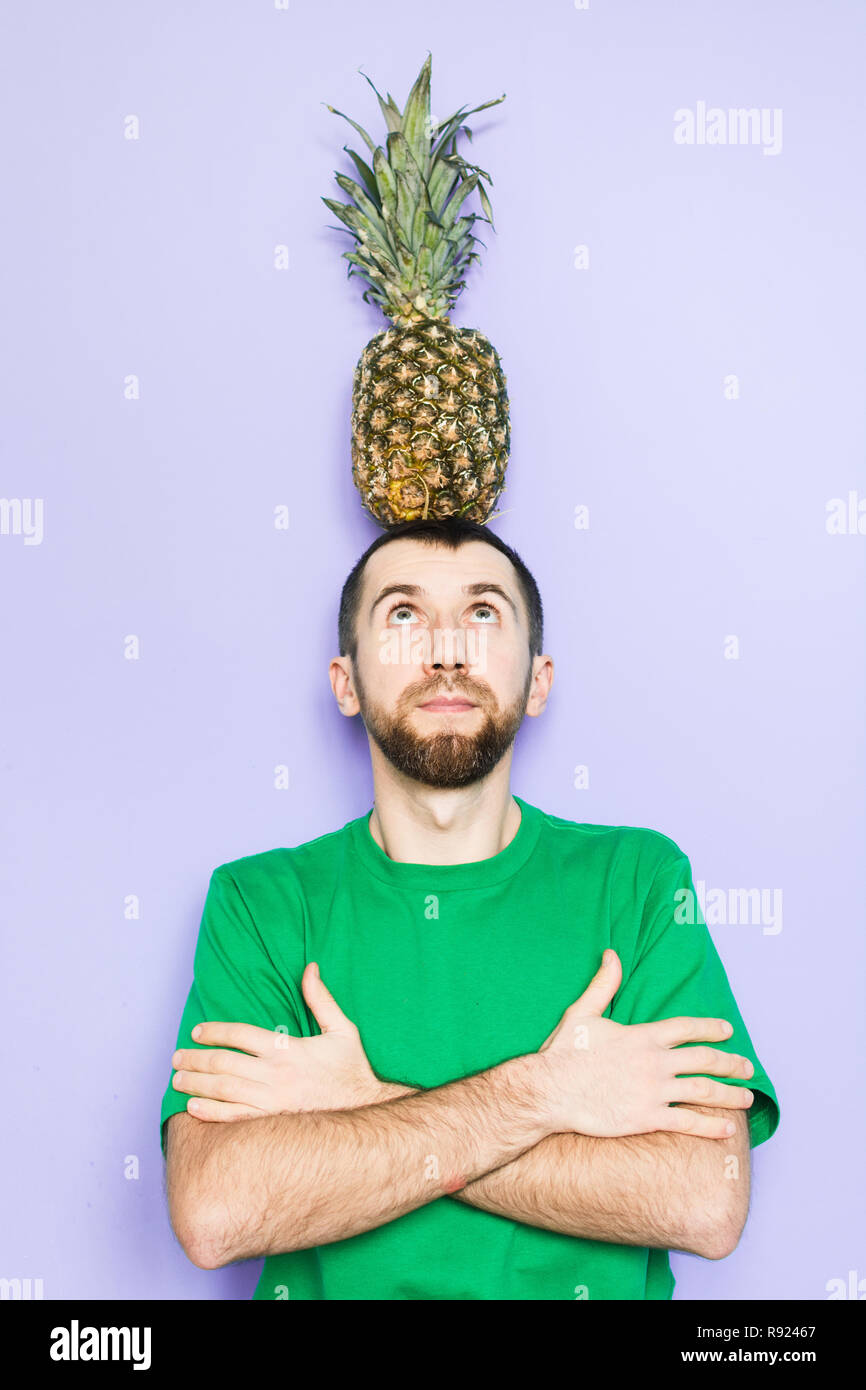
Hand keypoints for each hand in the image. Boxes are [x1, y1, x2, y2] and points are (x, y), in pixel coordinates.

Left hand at [171, 962, 389, 1120]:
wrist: (368, 1112)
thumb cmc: (354, 1071)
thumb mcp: (343, 1030)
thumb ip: (322, 999)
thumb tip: (310, 968)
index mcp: (289, 1050)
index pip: (242, 1035)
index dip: (215, 1031)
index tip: (197, 1031)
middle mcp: (276, 1076)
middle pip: (225, 1063)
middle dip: (196, 1058)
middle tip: (177, 1057)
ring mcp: (272, 1103)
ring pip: (225, 1090)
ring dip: (197, 1083)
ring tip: (178, 1078)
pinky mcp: (272, 1123)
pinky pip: (234, 1119)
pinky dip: (211, 1113)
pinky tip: (193, 1108)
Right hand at [535, 949, 755, 1138]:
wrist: (549, 1090)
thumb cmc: (563, 1052)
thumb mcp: (582, 1012)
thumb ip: (604, 985)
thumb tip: (612, 955)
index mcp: (642, 1035)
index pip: (687, 1027)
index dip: (711, 1028)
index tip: (728, 1031)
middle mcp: (654, 1062)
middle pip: (704, 1059)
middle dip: (731, 1063)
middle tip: (748, 1067)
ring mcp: (653, 1091)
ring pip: (703, 1091)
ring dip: (730, 1094)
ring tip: (746, 1097)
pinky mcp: (646, 1118)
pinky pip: (687, 1123)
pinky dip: (711, 1126)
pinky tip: (727, 1129)